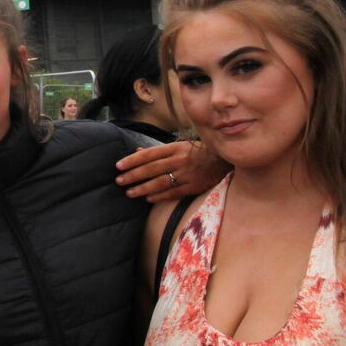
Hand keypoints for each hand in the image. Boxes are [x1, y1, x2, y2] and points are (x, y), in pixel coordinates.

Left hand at [115, 140, 230, 202]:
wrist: (226, 161)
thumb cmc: (199, 152)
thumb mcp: (180, 146)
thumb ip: (158, 151)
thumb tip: (136, 151)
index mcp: (175, 148)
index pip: (149, 154)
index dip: (132, 160)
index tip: (118, 166)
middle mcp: (180, 160)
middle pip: (152, 168)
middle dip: (133, 175)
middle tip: (119, 181)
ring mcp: (187, 174)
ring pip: (160, 182)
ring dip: (143, 188)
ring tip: (129, 193)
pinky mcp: (194, 186)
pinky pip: (173, 193)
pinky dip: (159, 196)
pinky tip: (148, 199)